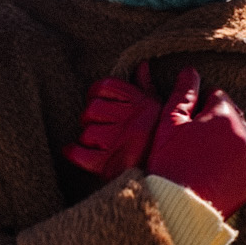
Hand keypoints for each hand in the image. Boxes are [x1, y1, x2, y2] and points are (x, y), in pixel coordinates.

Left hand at [63, 61, 161, 180]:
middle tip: (98, 125)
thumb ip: (147, 87)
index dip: (95, 92)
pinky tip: (75, 151)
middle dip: (90, 117)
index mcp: (141, 104)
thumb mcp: (161, 110)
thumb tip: (142, 65)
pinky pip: (79, 153)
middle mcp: (130, 120)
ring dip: (88, 137)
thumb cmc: (162, 141)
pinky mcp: (107, 164)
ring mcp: (118, 142)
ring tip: (97, 143)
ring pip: (87, 132)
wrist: (173, 179)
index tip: (97, 100)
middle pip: (92, 109)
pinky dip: (72, 152)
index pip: (105, 86)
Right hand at [146, 67, 245, 220]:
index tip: (186, 121)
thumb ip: (182, 93)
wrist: (176, 207)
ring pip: (240, 139)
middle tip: (192, 140)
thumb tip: (190, 71)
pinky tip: (212, 172)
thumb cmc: (169, 161)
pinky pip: (245, 164)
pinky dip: (233, 165)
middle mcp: (245, 134)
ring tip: (202, 157)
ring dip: (226, 142)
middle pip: (232, 116)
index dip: (198, 105)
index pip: (217, 95)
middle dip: (215, 122)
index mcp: (225, 115)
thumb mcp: (169, 122)